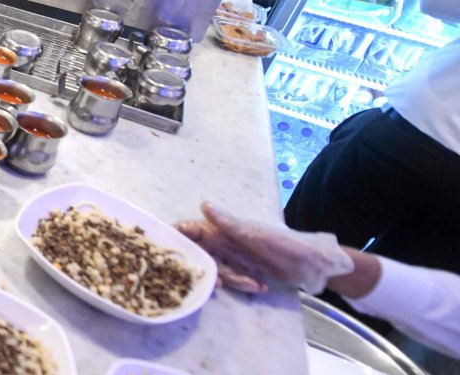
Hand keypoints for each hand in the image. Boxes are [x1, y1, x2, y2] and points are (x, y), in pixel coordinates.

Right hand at [177, 202, 353, 293]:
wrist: (316, 265)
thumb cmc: (289, 245)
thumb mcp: (257, 235)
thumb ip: (230, 223)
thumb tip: (204, 205)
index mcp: (223, 228)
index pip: (191, 229)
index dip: (179, 238)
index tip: (174, 252)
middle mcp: (224, 241)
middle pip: (200, 255)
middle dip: (207, 271)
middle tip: (220, 284)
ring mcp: (233, 257)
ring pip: (216, 271)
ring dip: (234, 280)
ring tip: (254, 283)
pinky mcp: (244, 271)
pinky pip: (233, 280)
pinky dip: (244, 285)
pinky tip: (260, 286)